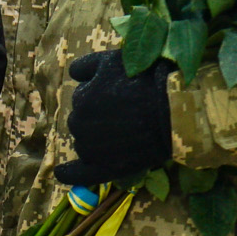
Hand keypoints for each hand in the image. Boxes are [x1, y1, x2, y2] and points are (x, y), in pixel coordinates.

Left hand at [53, 49, 173, 188]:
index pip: (83, 98)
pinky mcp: (106, 168)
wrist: (174, 110)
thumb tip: (73, 75)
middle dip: (99, 119)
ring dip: (98, 141)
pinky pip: (81, 174)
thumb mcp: (111, 61)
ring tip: (127, 135)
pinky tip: (61, 173)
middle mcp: (80, 124)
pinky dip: (70, 174)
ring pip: (86, 144)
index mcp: (80, 100)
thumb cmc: (145, 81)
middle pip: (83, 122)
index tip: (119, 95)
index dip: (101, 95)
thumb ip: (85, 66)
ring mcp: (92, 149)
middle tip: (128, 115)